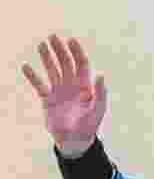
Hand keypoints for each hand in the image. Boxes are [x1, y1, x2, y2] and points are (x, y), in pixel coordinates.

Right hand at [21, 35, 107, 156]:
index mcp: (85, 86)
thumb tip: (102, 74)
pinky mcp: (48, 99)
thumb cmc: (89, 126)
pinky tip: (25, 66)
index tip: (70, 40)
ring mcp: (60, 92)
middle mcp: (72, 86)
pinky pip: (39, 85)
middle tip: (52, 37)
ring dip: (47, 58)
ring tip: (41, 45)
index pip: (82, 65)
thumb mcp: (97, 110)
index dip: (77, 52)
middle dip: (60, 50)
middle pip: (66, 64)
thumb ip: (101, 93)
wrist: (75, 141)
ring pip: (53, 70)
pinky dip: (32, 76)